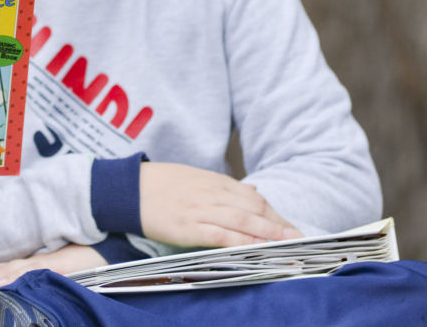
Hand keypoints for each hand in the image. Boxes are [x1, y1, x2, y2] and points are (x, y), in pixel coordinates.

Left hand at [0, 244, 106, 290]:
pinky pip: (28, 272)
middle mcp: (28, 264)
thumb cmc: (80, 271)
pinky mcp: (52, 266)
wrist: (105, 254)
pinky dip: (11, 278)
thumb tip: (12, 299)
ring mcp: (38, 264)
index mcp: (25, 268)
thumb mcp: (52, 283)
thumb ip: (33, 290)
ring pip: (5, 271)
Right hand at [140, 162, 302, 247]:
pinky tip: (256, 249)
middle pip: (253, 209)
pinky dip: (242, 242)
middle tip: (298, 238)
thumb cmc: (160, 184)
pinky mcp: (189, 227)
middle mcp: (211, 194)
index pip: (253, 197)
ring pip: (242, 221)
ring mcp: (200, 210)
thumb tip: (252, 192)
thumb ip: (223, 186)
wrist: (128, 189)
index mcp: (213, 181)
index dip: (274, 213)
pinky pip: (221, 235)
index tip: (290, 226)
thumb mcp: (194, 177)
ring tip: (286, 245)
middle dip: (278, 224)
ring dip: (268, 234)